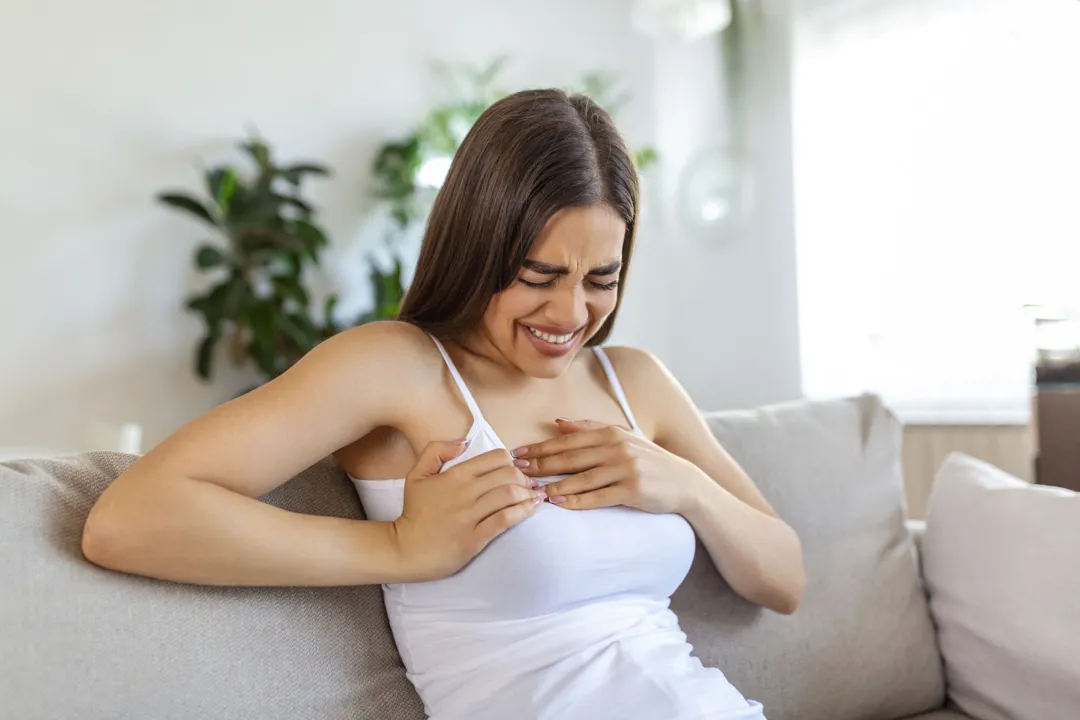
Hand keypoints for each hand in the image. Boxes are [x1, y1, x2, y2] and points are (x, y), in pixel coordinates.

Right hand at [392, 441, 545, 581]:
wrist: (405, 549)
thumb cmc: (414, 512)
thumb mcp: (416, 475)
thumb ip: (436, 451)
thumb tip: (463, 442)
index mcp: (455, 475)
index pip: (495, 458)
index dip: (510, 460)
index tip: (514, 468)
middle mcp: (465, 493)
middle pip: (508, 475)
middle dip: (523, 477)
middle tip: (527, 483)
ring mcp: (470, 516)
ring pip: (509, 495)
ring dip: (527, 493)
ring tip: (534, 495)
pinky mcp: (475, 538)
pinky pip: (505, 520)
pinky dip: (524, 511)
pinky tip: (532, 508)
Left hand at [514, 420, 696, 513]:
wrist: (683, 482)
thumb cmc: (647, 460)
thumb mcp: (622, 437)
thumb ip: (590, 429)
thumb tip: (556, 423)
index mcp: (610, 433)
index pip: (567, 440)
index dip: (540, 448)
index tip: (517, 455)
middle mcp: (616, 448)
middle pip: (570, 458)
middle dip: (540, 466)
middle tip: (516, 473)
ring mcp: (625, 468)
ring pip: (581, 478)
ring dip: (554, 486)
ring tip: (531, 492)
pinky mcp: (633, 490)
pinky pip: (598, 497)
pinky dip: (576, 501)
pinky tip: (559, 504)